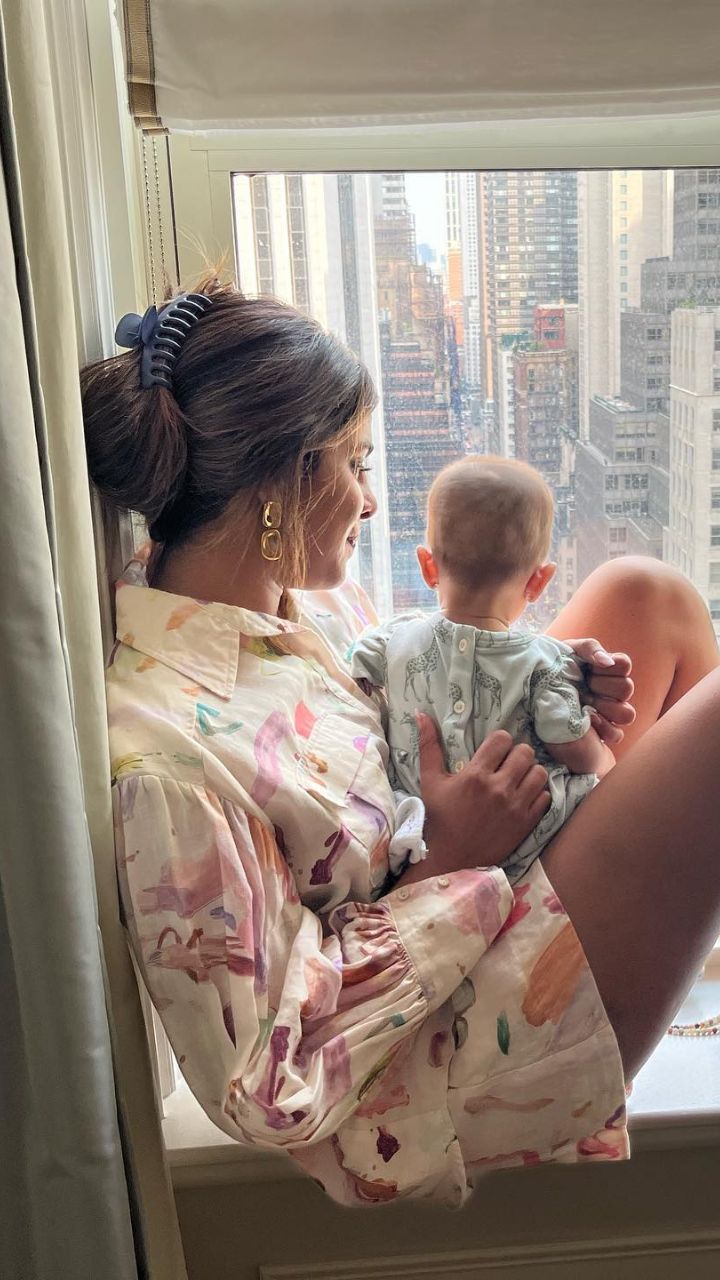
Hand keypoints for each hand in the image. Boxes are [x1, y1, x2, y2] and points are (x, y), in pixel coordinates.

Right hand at [409, 713, 549, 879]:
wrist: (451, 859)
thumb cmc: (439, 818)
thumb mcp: (430, 781)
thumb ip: (429, 746)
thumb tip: (421, 714)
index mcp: (475, 775)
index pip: (502, 739)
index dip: (499, 741)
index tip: (493, 751)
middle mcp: (498, 788)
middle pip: (525, 752)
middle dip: (516, 754)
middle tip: (507, 764)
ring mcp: (515, 806)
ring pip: (539, 773)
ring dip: (529, 772)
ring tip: (518, 779)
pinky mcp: (527, 823)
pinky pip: (545, 796)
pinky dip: (537, 794)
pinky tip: (523, 797)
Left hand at [566, 638, 634, 746]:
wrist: (536, 689)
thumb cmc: (556, 668)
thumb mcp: (569, 650)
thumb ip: (590, 648)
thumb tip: (607, 661)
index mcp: (608, 670)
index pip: (624, 665)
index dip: (608, 666)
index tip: (590, 668)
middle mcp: (613, 692)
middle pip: (626, 688)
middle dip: (602, 685)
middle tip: (584, 685)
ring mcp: (609, 713)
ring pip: (626, 714)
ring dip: (606, 707)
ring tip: (585, 703)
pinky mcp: (602, 732)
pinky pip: (616, 735)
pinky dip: (603, 728)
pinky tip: (587, 719)